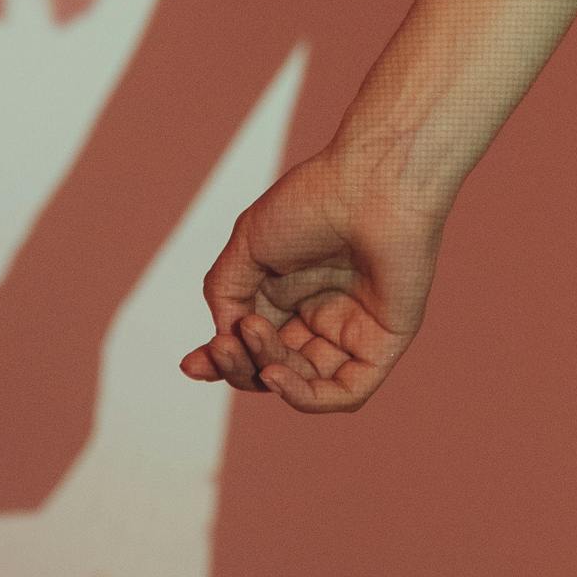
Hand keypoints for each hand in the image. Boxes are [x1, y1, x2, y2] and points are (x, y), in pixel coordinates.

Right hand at [180, 143, 445, 415]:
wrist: (370, 179)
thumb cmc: (314, 200)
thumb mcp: (249, 245)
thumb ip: (225, 292)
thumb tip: (223, 339)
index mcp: (292, 293)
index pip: (253, 346)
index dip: (223, 361)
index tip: (190, 364)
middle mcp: (323, 315)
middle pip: (273, 368)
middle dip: (240, 365)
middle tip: (226, 341)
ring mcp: (354, 331)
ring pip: (304, 383)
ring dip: (267, 372)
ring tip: (252, 334)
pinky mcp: (385, 343)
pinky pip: (348, 392)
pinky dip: (307, 397)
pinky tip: (277, 375)